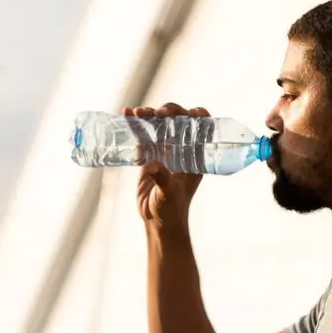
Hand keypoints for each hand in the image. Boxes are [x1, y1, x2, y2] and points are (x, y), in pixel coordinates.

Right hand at [124, 103, 208, 231]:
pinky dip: (135, 123)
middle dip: (171, 111)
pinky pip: (143, 134)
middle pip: (180, 121)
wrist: (157, 221)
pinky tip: (127, 113)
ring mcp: (165, 150)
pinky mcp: (148, 155)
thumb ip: (163, 178)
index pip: (204, 129)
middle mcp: (182, 150)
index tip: (190, 113)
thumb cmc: (171, 209)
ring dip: (151, 114)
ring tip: (140, 112)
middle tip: (160, 113)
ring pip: (160, 124)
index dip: (200, 117)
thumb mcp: (169, 194)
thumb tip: (152, 165)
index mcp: (196, 156)